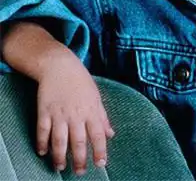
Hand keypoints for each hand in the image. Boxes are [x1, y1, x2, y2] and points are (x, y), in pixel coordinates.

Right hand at [36, 55, 114, 174]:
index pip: (98, 134)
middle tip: (80, 172)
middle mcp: (76, 114)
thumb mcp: (96, 97)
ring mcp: (59, 113)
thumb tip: (111, 134)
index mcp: (91, 110)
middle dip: (80, 159)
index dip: (100, 150)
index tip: (101, 163)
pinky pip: (43, 131)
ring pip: (60, 140)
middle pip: (78, 141)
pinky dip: (42, 143)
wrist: (60, 66)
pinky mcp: (44, 111)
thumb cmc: (81, 81)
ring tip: (60, 167)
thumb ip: (103, 117)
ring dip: (60, 156)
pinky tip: (43, 152)